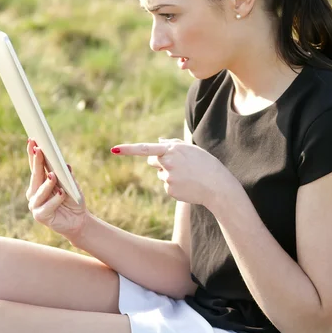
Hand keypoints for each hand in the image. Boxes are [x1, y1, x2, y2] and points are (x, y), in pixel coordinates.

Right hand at [26, 139, 87, 237]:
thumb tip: (64, 164)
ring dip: (47, 183)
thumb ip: (67, 175)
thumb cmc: (73, 200)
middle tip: (39, 150)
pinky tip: (61, 193)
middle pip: (35, 176)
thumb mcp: (72, 184)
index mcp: (39, 183)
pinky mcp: (40, 216)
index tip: (32, 140)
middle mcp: (34, 193)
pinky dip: (56, 199)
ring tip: (53, 175)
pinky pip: (47, 206)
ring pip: (39, 191)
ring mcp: (35, 205)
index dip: (33, 153)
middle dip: (37, 162)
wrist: (79, 220)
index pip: (35, 166)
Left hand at [111, 138, 232, 206]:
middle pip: (152, 161)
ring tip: (188, 176)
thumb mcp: (192, 149)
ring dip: (170, 174)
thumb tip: (158, 142)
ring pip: (160, 174)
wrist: (217, 186)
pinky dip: (174, 186)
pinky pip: (166, 186)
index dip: (128, 149)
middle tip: (178, 165)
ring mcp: (168, 178)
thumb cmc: (206, 164)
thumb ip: (174, 144)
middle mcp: (168, 163)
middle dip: (159, 162)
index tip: (114, 150)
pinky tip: (187, 186)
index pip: (146, 149)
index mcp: (173, 150)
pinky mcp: (169, 190)